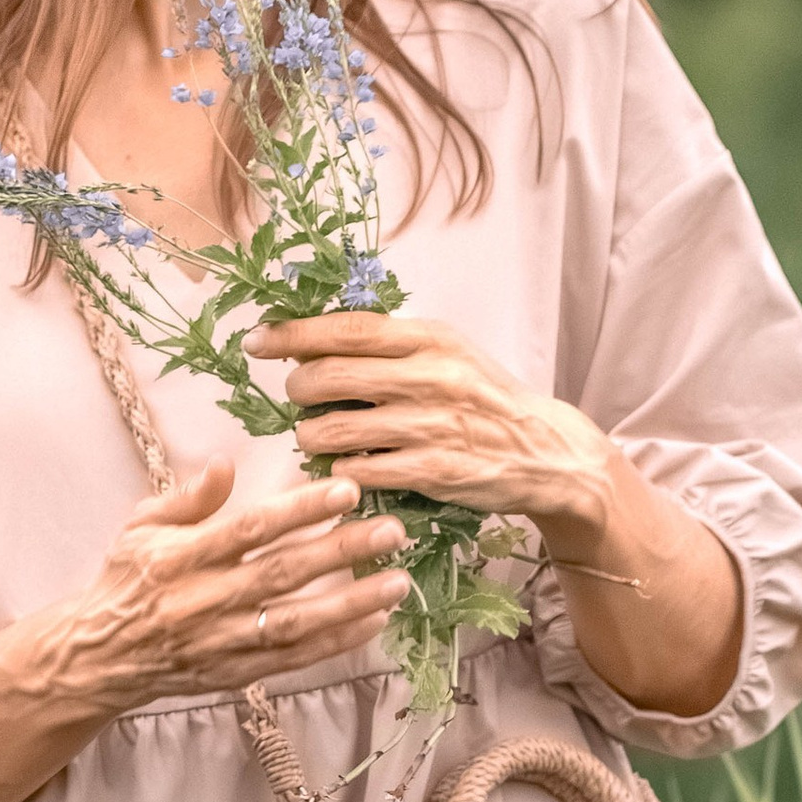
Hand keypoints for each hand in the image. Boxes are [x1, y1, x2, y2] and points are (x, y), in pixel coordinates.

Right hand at [0, 462, 407, 801]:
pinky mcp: (235, 674)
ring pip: (296, 622)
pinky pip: (293, 659)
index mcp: (179, 557)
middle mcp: (202, 602)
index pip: (249, 530)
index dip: (299, 510)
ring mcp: (220, 642)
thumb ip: (187, 497)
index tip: (346, 490)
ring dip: (351, 603)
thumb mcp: (141, 527)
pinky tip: (375, 622)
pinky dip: (336, 643)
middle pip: (282, 574)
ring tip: (398, 582)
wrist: (98, 658)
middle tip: (392, 532)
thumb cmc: (126, 581)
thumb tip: (227, 462)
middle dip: (341, 552)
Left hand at [251, 311, 746, 726]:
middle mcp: (430, 377)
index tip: (256, 339)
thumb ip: (391, 345)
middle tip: (301, 398)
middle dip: (298, 390)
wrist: (545, 451)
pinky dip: (341, 471)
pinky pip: (357, 471)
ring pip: (330, 430)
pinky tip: (348, 468)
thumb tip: (313, 338)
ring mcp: (430, 427)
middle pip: (326, 377)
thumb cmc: (485, 398)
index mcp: (431, 339)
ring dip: (311, 436)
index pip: (346, 328)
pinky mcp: (433, 473)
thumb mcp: (448, 354)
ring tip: (320, 437)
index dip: (292, 333)